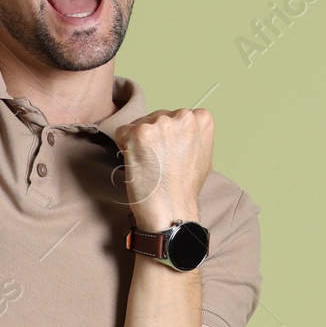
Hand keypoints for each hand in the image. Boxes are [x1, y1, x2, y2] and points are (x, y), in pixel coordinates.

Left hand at [113, 107, 213, 227]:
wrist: (171, 210)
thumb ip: (193, 135)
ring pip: (138, 125)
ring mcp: (160, 124)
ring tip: (150, 164)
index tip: (170, 154)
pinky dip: (124, 148)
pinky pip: (122, 133)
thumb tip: (183, 130)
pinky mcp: (139, 133)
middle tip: (158, 162)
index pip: (174, 116)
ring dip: (138, 142)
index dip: (168, 136)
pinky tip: (138, 164)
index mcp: (201, 119)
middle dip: (152, 137)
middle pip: (155, 118)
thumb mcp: (203, 154)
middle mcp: (183, 117)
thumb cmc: (184, 188)